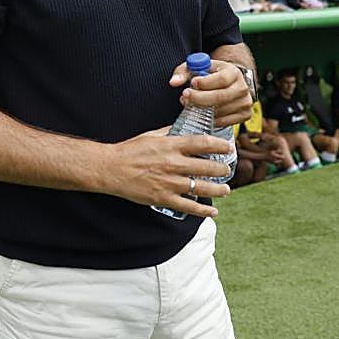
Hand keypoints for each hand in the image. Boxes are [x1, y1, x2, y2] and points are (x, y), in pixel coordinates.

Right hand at [105, 130, 231, 216]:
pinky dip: (203, 210)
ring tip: (225, 190)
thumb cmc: (129, 150)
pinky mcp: (163, 198)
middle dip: (222, 169)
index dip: (220, 145)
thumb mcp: (151, 135)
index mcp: (171, 145)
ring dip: (219, 190)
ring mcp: (169, 182)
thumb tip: (182, 128)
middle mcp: (173, 164)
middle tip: (227, 170)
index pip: (203, 143)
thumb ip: (169, 133)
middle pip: (208, 167)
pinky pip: (188, 206)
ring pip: (202, 188)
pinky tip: (213, 211)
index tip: (228, 147)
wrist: (110, 169)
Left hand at [168, 60, 252, 129]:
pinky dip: (211, 120)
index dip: (205, 83)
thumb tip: (173, 82)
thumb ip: (183, 73)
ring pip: (221, 111)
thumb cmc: (210, 75)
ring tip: (191, 104)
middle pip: (221, 97)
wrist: (228, 83)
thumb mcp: (197, 69)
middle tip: (185, 98)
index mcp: (233, 72)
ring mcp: (245, 103)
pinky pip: (225, 122)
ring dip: (203, 110)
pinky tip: (202, 113)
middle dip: (200, 99)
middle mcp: (242, 87)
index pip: (221, 79)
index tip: (192, 84)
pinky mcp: (244, 115)